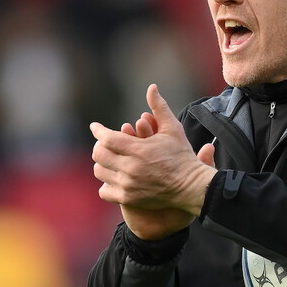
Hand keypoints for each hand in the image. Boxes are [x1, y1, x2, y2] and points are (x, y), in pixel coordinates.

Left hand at [91, 84, 216, 238]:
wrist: (191, 186)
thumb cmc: (182, 156)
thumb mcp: (173, 129)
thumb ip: (159, 107)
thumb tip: (152, 87)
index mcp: (139, 149)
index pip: (107, 138)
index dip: (98, 131)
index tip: (95, 127)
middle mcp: (131, 168)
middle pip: (99, 155)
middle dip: (100, 146)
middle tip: (104, 143)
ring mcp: (129, 185)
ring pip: (100, 172)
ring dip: (102, 164)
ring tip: (109, 159)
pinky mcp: (129, 199)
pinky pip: (104, 191)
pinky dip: (106, 184)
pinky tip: (114, 177)